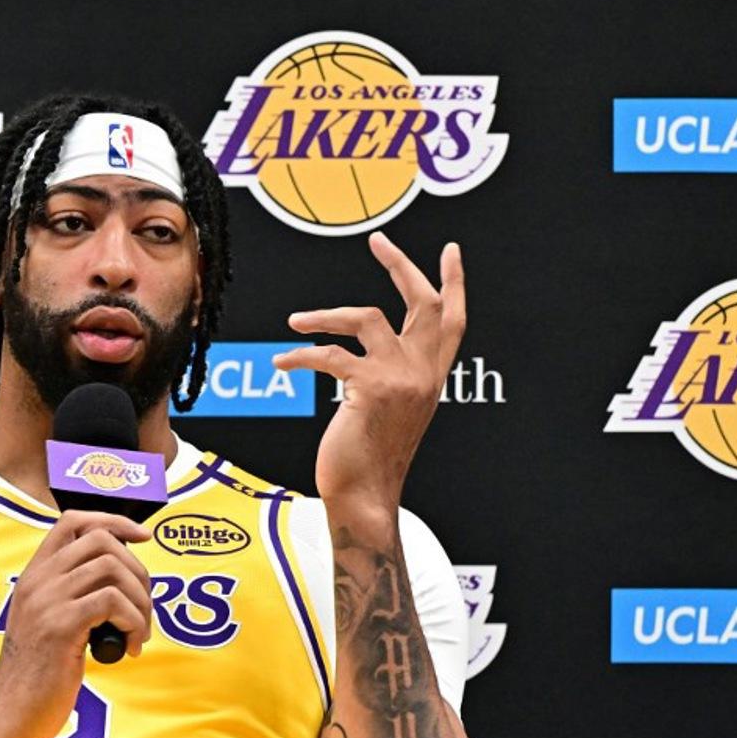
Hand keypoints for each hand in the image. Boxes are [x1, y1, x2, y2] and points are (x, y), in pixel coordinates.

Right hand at [0, 511, 152, 737]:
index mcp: (34, 574)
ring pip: (112, 569)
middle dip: (137, 569)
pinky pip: (113, 602)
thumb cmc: (38, 672)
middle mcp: (38, 580)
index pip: (73, 521)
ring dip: (140, 600)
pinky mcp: (60, 626)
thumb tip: (121, 575)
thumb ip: (71, 592)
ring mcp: (47, 601)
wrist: (12, 712)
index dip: (114, 521)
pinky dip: (134, 622)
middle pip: (101, 540)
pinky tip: (130, 647)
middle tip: (144, 606)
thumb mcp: (47, 619)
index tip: (142, 536)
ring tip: (139, 630)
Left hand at [274, 232, 464, 534]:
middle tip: (380, 240)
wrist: (365, 497)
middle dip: (401, 266)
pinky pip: (329, 354)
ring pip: (367, 317)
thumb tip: (361, 348)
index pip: (453, 322)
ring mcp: (400, 379)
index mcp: (431, 378)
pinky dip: (300, 354)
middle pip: (424, 304)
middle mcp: (423, 374)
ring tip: (296, 321)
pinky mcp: (371, 388)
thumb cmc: (368, 458)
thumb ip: (391, 376)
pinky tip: (282, 360)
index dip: (454, 284)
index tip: (451, 252)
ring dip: (325, 315)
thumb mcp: (391, 410)